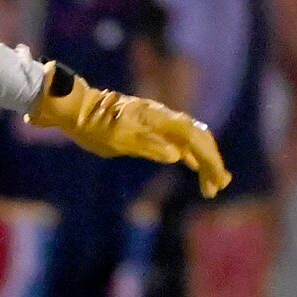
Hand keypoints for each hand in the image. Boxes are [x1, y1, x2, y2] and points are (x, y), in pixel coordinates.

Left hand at [28, 63, 229, 198]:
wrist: (79, 110)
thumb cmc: (96, 124)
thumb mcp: (119, 138)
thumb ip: (149, 146)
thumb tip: (177, 155)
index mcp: (161, 118)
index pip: (195, 139)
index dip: (210, 159)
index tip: (216, 180)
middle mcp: (165, 118)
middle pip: (199, 139)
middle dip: (212, 162)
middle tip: (217, 187)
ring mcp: (160, 122)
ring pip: (191, 140)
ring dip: (203, 161)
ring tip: (212, 185)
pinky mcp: (152, 128)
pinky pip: (177, 140)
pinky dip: (189, 155)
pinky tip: (194, 167)